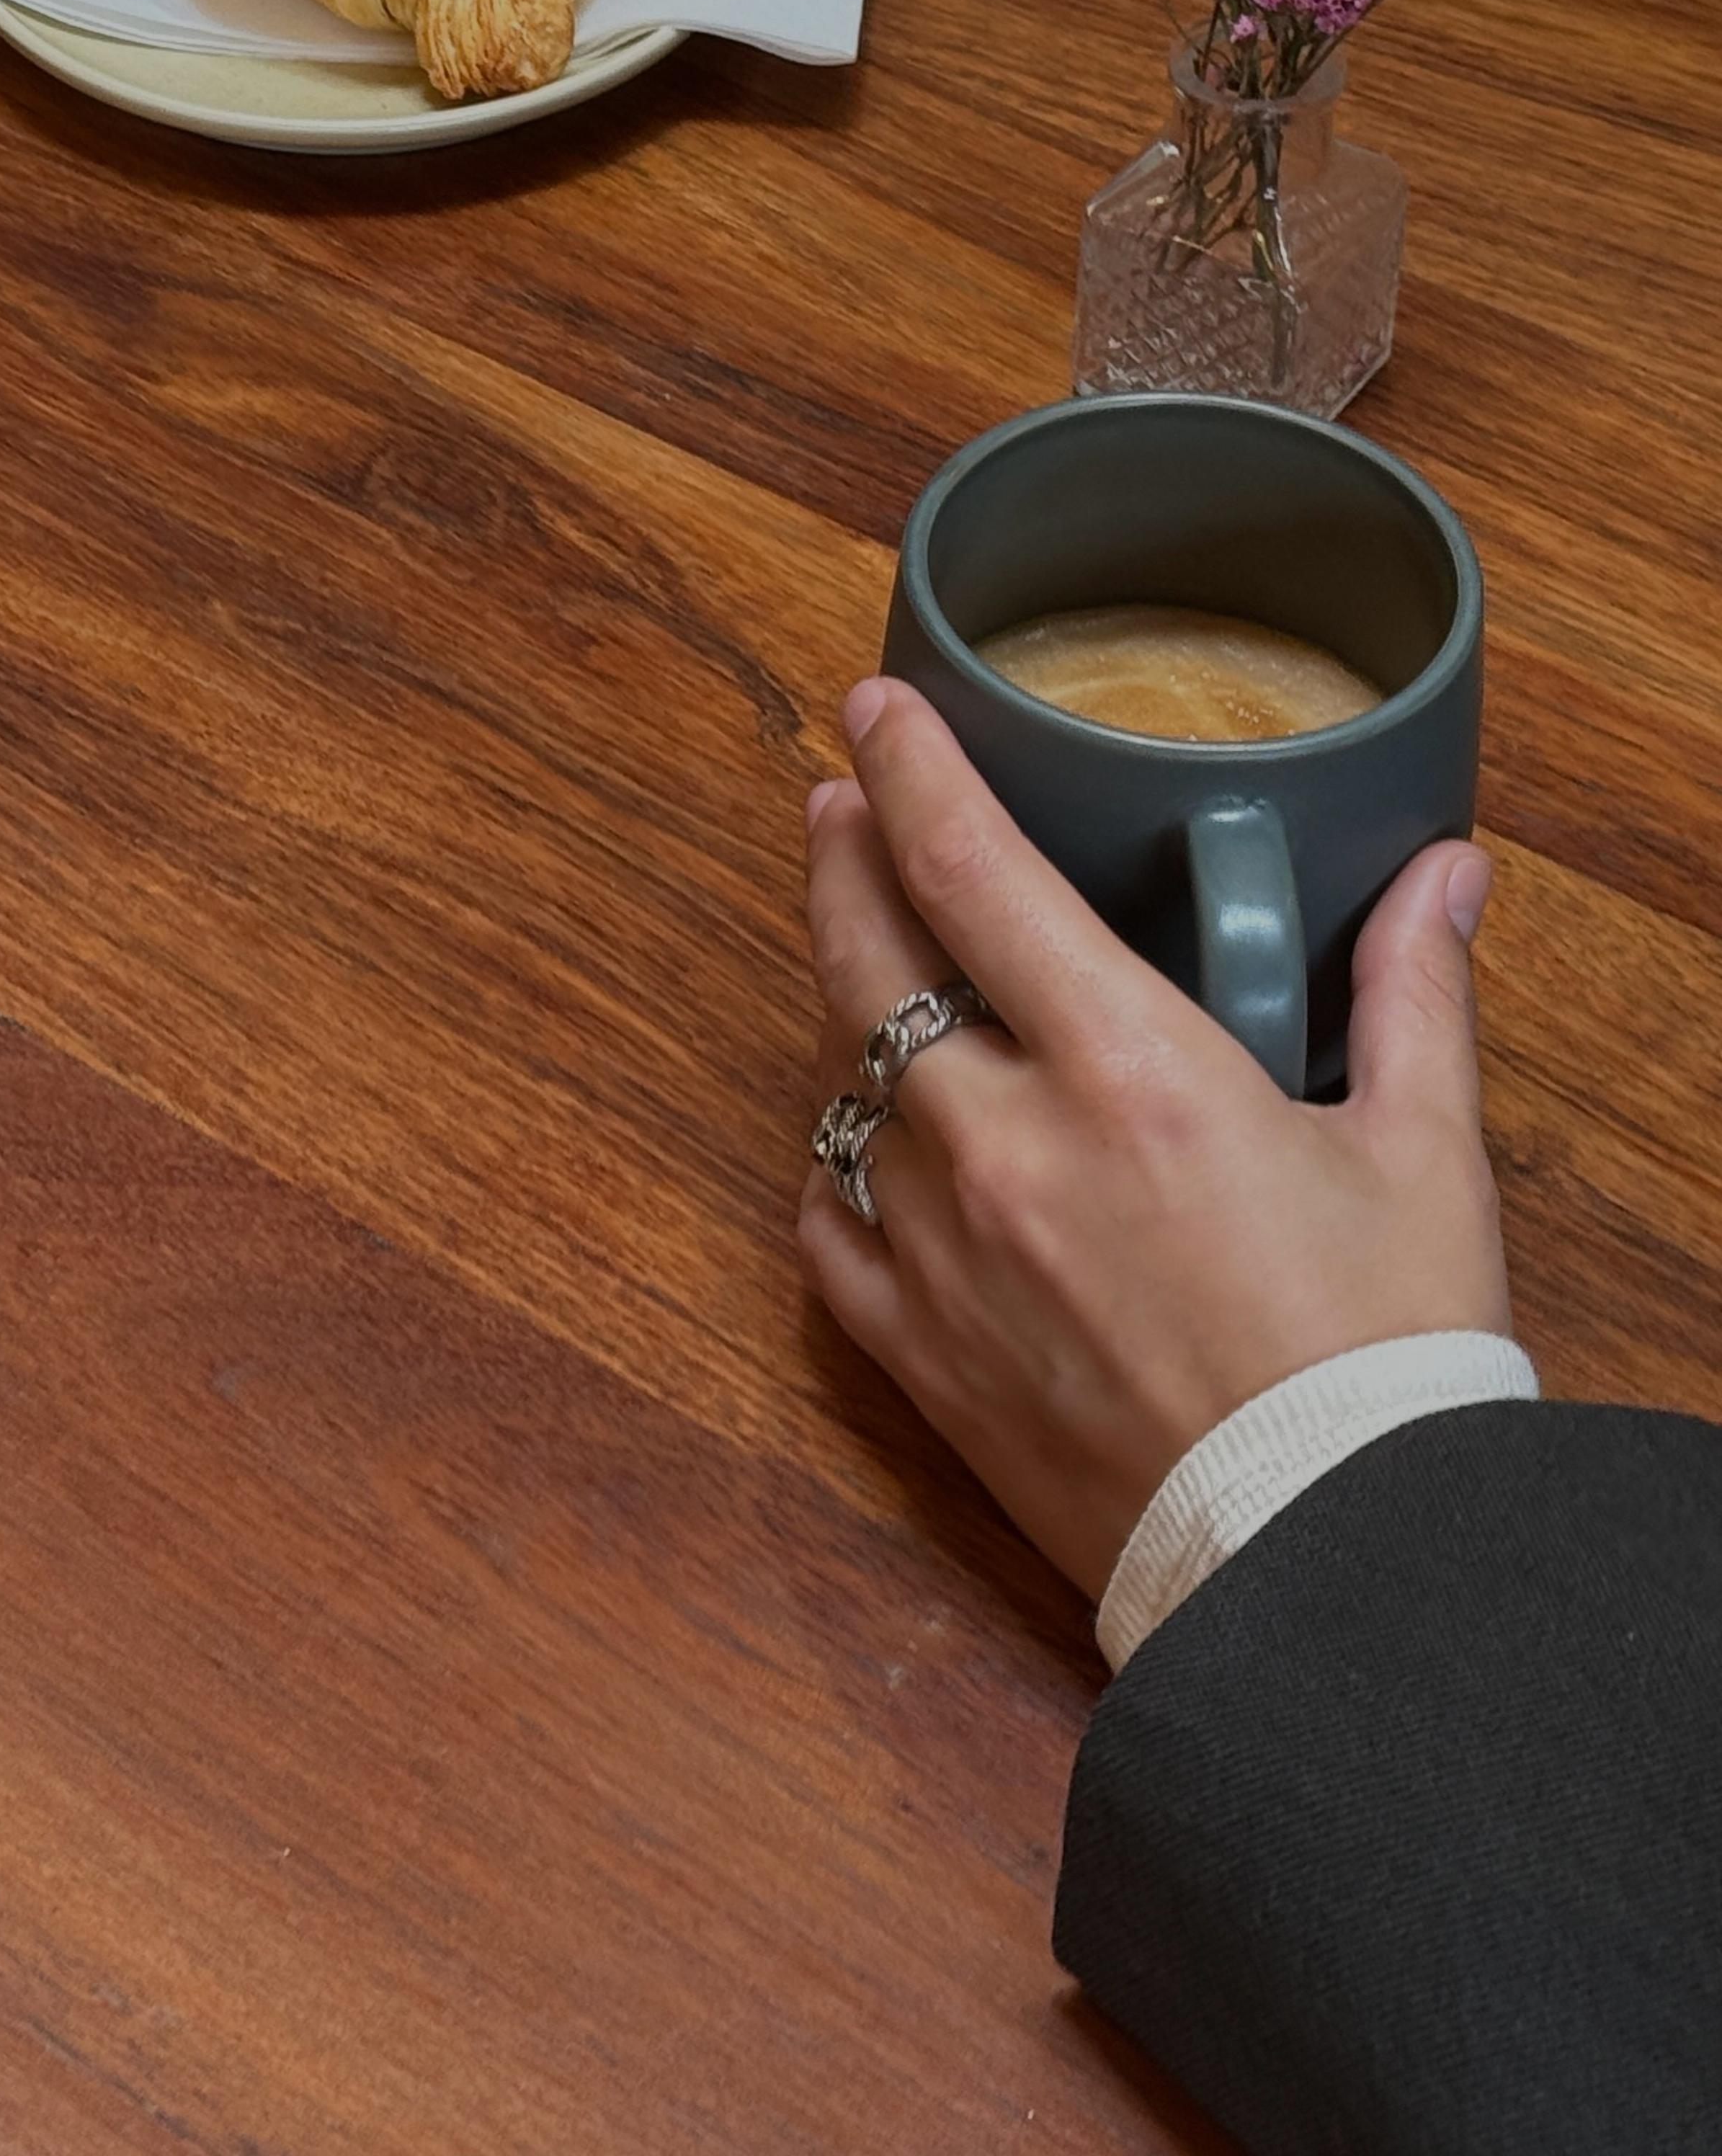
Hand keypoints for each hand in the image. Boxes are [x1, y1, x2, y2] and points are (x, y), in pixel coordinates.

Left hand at [798, 676, 1509, 1601]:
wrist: (1328, 1566)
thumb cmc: (1381, 1361)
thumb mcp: (1425, 1157)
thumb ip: (1416, 996)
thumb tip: (1445, 874)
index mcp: (1129, 1075)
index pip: (973, 872)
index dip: (913, 770)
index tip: (876, 707)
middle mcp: (1008, 1148)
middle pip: (867, 959)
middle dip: (846, 859)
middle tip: (840, 803)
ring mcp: (944, 1255)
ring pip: (844, 1085)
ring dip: (844, 1004)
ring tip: (861, 950)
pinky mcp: (922, 1357)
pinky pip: (829, 1228)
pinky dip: (836, 1166)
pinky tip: (857, 1135)